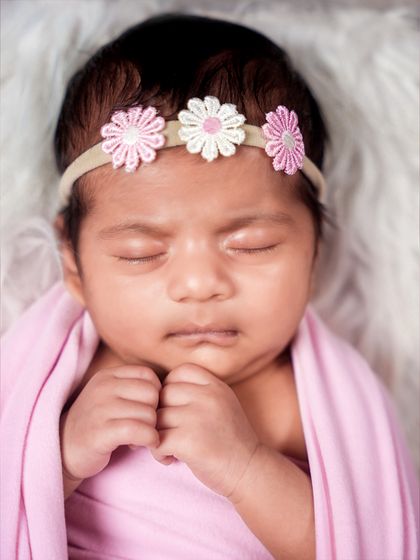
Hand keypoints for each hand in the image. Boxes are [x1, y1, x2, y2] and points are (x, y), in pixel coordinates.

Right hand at [60, 365, 160, 480]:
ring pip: (148, 414)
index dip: (155, 395)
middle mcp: (103, 388)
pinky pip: (139, 431)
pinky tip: (138, 445)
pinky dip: (148, 440)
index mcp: (108, 375)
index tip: (145, 410)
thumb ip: (134, 388)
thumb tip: (170, 392)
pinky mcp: (100, 432)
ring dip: (150, 430)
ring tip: (136, 437)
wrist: (63, 450)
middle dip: (154, 414)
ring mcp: (100, 409)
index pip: (149, 376)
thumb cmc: (97, 423)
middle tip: (142, 427)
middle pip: (152, 395)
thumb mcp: (111, 396)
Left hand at [151, 363, 260, 497]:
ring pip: (156, 418)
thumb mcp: (222, 403)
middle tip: (167, 432)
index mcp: (215, 385)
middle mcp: (208, 397)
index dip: (170, 389)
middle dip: (160, 414)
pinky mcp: (188, 441)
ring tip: (168, 449)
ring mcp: (198, 417)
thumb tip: (156, 390)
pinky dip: (157, 453)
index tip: (175, 409)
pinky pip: (156, 439)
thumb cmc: (230, 440)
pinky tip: (169, 459)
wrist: (249, 471)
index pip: (179, 372)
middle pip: (163, 394)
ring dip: (156, 435)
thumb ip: (198, 391)